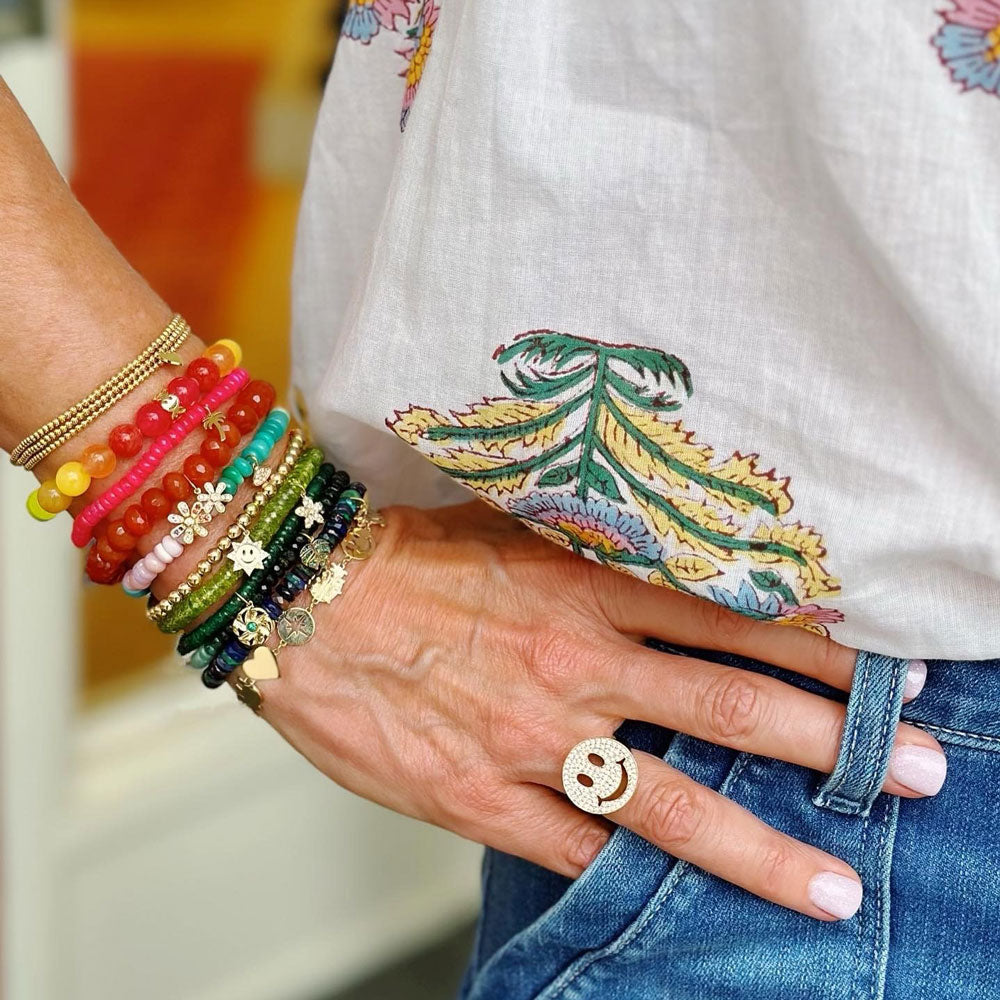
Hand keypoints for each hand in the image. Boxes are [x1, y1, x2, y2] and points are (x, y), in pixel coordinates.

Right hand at [254, 500, 943, 920]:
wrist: (303, 596)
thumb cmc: (402, 556)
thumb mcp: (505, 527)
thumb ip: (583, 552)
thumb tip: (653, 567)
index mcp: (584, 588)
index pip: (728, 619)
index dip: (815, 645)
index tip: (884, 670)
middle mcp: (576, 664)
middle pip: (729, 709)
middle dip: (834, 743)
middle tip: (921, 773)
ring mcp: (532, 739)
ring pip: (667, 802)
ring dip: (757, 844)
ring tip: (832, 883)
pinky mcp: (478, 798)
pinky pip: (573, 851)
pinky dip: (635, 879)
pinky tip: (688, 909)